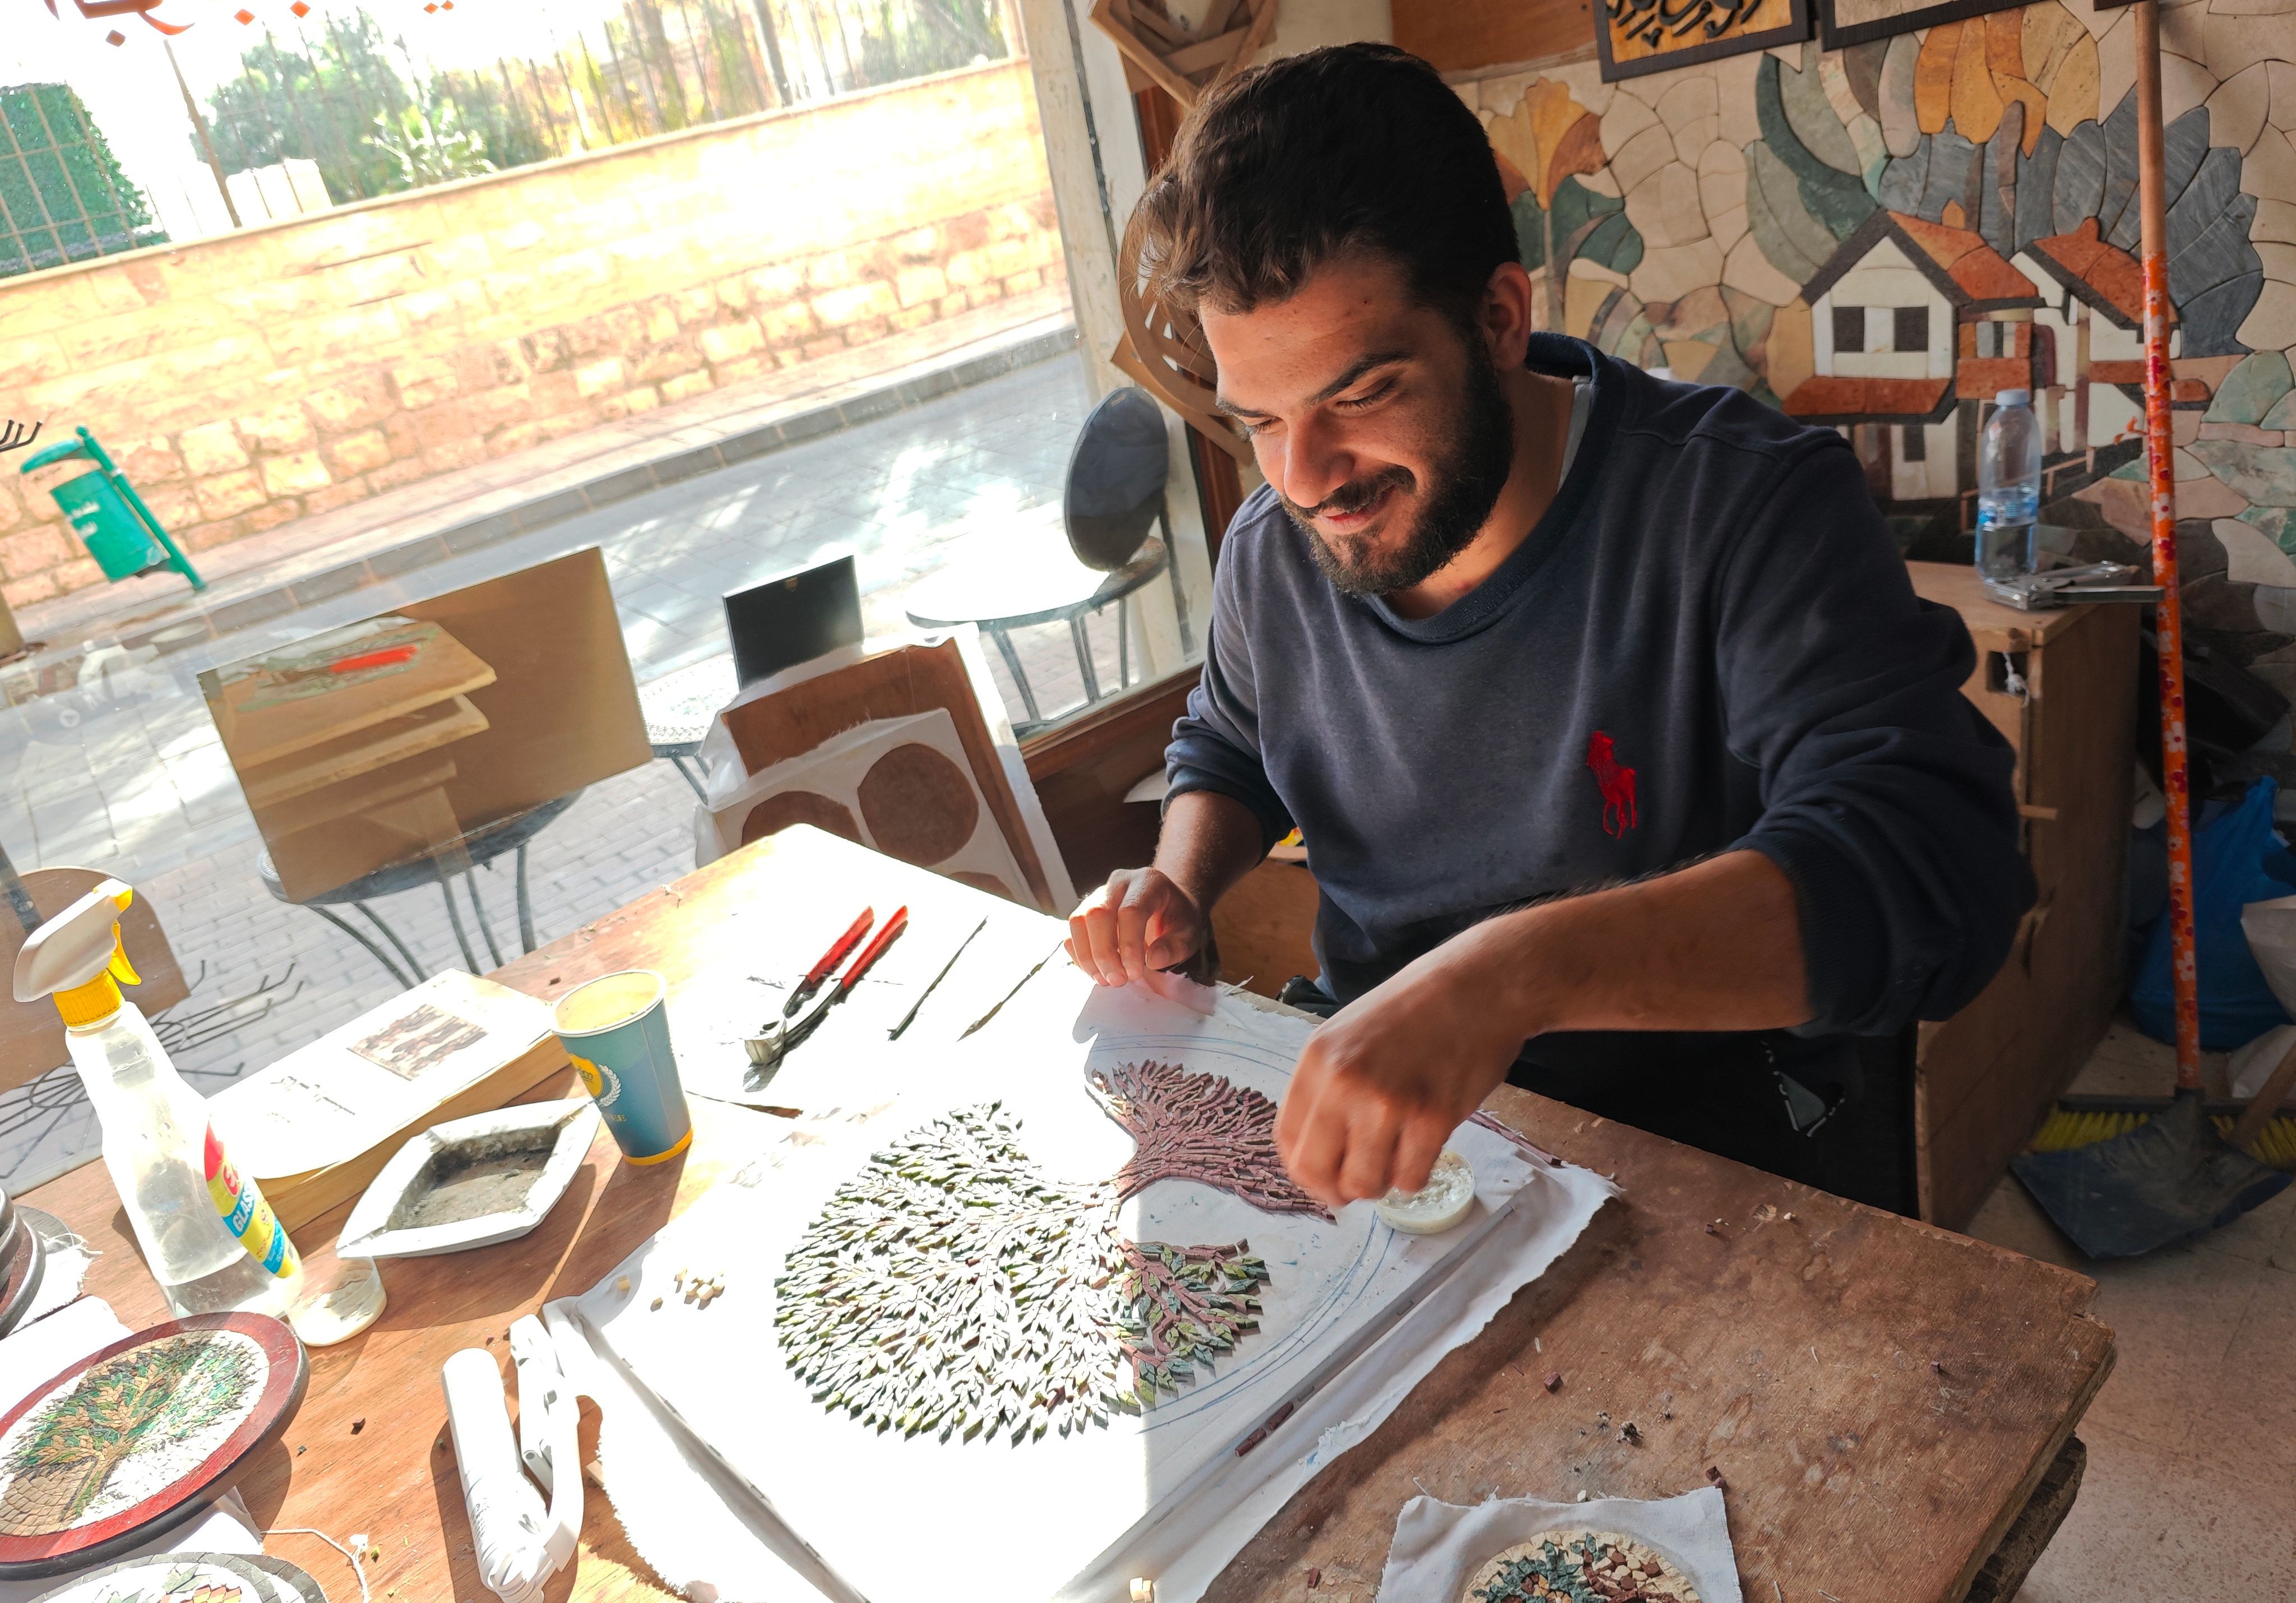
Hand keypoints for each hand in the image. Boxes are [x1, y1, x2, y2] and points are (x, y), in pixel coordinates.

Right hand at [1066, 867, 1210, 986]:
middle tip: (1118, 981)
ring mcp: (1099, 894)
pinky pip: (1073, 931)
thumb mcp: (1190, 933)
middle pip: (1098, 913)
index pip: (1130, 911)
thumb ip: (1176, 947)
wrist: (1167, 905)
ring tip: (1105, 980)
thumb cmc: (1177, 918)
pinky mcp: (1086, 910)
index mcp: (1148, 882)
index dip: (1129, 945)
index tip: (1135, 973)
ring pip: (1078, 920)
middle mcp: (1119, 882)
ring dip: (1087, 956)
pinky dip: (1080, 955)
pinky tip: (1097, 972)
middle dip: (1104, 953)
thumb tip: (1152, 961)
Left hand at [1275, 945, 1527, 1208]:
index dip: (1305, 1170)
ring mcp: (1388, 1102)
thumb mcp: (1347, 1034)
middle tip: (1357, 1183)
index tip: (1323, 1176)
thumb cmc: (1414, 1010)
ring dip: (1379, 1183)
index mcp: (1318, 1059)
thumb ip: (1327, 1088)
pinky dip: (1413, 1175)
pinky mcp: (1432, 1118)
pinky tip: (1421, 1149)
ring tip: (1394, 1157)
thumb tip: (1317, 1152)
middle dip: (1337, 1189)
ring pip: (1365, 1184)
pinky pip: (1410, 1178)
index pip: (1287, 1139)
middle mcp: (1344, 1083)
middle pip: (1318, 1172)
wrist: (1477, 987)